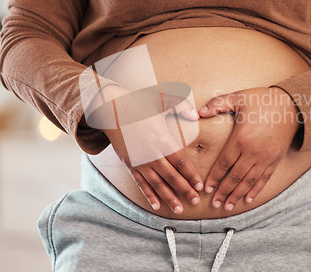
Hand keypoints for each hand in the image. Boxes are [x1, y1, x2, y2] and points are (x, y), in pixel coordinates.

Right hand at [90, 85, 203, 214]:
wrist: (110, 109)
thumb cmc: (137, 104)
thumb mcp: (161, 100)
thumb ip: (181, 106)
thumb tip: (196, 116)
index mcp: (162, 140)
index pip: (181, 162)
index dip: (191, 176)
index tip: (200, 186)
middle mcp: (152, 155)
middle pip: (171, 177)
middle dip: (184, 190)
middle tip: (195, 202)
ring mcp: (140, 162)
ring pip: (157, 184)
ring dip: (169, 198)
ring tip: (179, 209)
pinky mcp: (130, 165)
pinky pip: (141, 183)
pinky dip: (149, 195)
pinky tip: (156, 205)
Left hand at [198, 87, 300, 210]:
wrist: (293, 105)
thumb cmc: (263, 100)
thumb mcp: (239, 97)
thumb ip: (217, 104)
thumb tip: (198, 112)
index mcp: (241, 138)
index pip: (224, 163)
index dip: (214, 177)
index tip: (206, 188)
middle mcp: (253, 152)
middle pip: (235, 176)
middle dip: (223, 191)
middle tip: (214, 204)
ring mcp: (266, 157)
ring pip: (249, 181)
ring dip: (237, 195)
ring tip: (227, 206)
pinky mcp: (276, 159)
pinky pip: (264, 179)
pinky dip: (255, 190)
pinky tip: (247, 199)